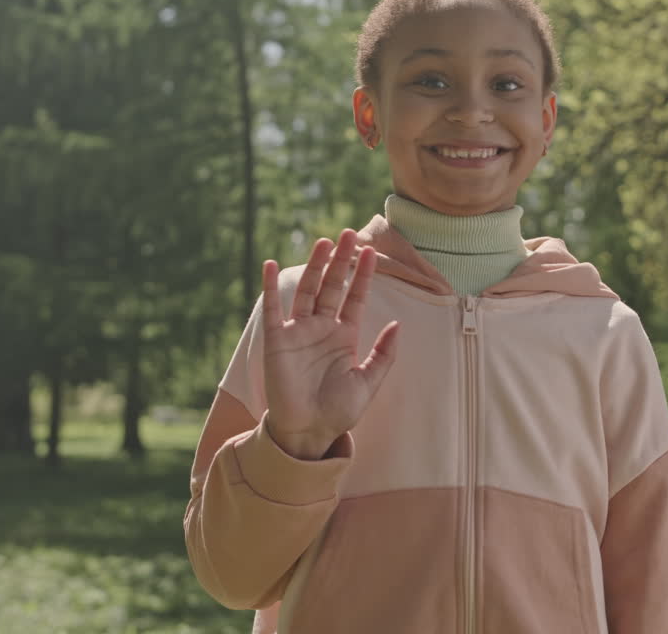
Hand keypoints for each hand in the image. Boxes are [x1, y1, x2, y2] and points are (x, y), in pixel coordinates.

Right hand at [261, 229, 400, 459]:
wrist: (309, 432)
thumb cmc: (339, 411)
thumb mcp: (368, 382)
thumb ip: (384, 354)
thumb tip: (398, 324)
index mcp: (344, 335)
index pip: (355, 297)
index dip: (363, 275)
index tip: (372, 251)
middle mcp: (321, 328)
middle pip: (332, 286)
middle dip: (341, 261)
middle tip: (349, 234)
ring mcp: (298, 332)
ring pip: (306, 290)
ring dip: (314, 266)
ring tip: (324, 242)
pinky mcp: (276, 341)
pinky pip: (273, 309)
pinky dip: (270, 287)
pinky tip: (269, 264)